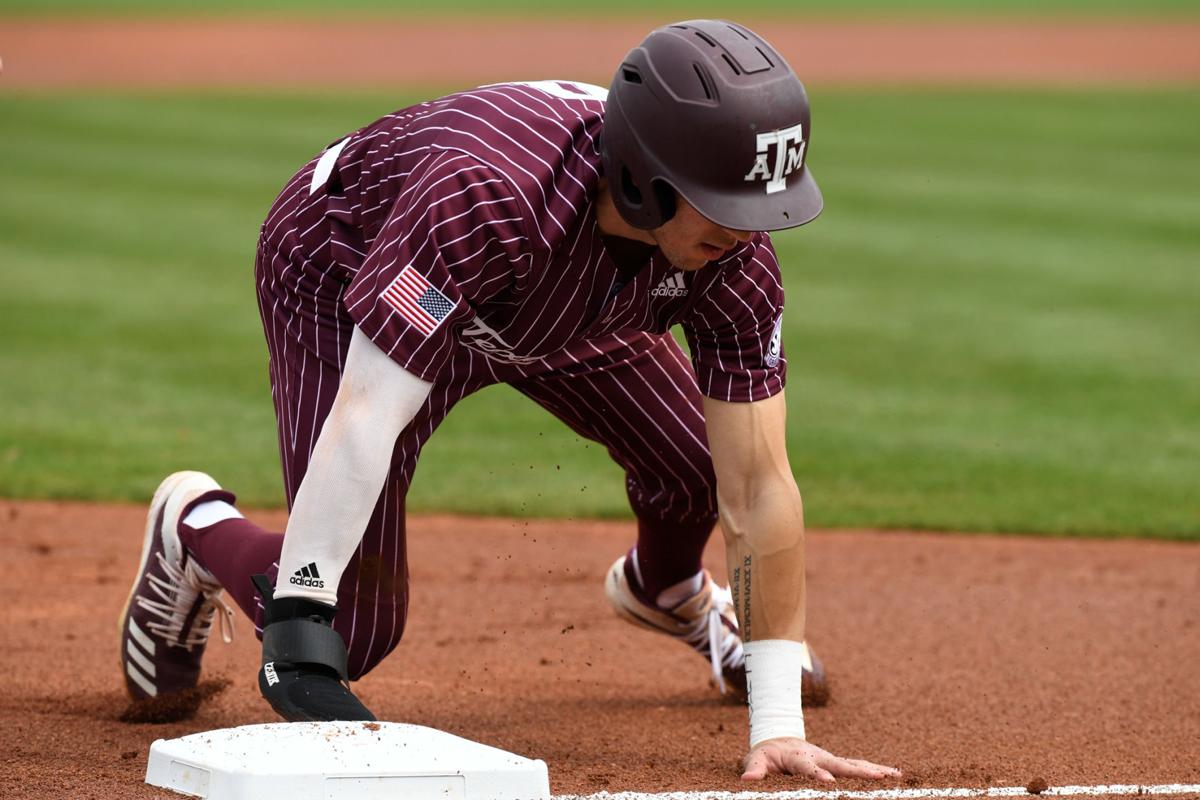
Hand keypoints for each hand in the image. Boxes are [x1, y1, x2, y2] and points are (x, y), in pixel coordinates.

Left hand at [741, 737, 900, 781]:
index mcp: (798, 757)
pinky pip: (857, 766)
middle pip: (840, 764)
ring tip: (894, 775)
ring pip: (853, 764)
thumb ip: (754, 769)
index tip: (828, 781)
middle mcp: (819, 756)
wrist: (777, 738)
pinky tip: (895, 774)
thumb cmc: (766, 754)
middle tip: (876, 776)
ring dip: (873, 769)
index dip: (817, 773)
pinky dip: (875, 770)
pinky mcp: (837, 763)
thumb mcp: (756, 759)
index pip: (808, 767)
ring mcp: (830, 759)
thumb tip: (747, 780)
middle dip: (857, 771)